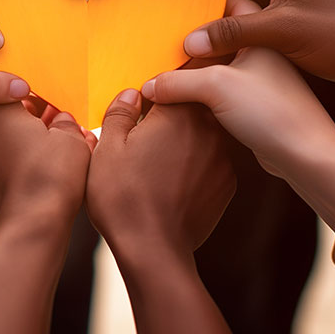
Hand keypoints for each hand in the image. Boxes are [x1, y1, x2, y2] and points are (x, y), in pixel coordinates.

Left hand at [0, 105, 92, 333]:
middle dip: (23, 119)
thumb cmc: (51, 176)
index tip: (50, 110)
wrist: (31, 227)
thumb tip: (60, 120)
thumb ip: (63, 119)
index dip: (36, 99)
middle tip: (48, 129)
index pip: (12, 91)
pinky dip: (2, 162)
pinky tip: (25, 171)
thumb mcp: (70, 136)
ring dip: (12, 140)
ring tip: (39, 153)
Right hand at [86, 90, 235, 333]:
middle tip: (150, 124)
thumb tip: (131, 94)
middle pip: (192, 104)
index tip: (147, 96)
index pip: (174, 82)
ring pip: (203, 131)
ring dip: (186, 134)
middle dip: (172, 110)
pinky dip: (196, 160)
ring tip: (161, 153)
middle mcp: (206, 129)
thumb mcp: (107, 148)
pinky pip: (211, 158)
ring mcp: (221, 157)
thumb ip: (120, 112)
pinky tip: (175, 175)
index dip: (158, 87)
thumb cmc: (124, 197)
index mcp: (176, 114)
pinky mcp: (226, 183)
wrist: (154, 251)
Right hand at [142, 0, 334, 230]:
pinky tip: (183, 97)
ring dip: (195, 68)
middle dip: (193, 39)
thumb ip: (177, 81)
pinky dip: (201, 90)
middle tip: (166, 38)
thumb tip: (149, 85)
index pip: (231, 5)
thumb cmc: (273, 111)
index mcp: (258, 37)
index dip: (207, 2)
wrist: (304, 155)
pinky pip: (220, 89)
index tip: (182, 4)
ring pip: (218, 66)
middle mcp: (259, 54)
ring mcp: (256, 80)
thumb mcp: (216, 86)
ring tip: (167, 68)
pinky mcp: (251, 104)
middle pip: (220, 38)